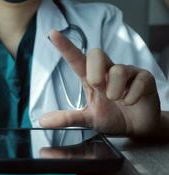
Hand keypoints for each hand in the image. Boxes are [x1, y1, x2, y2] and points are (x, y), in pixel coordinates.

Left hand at [40, 30, 160, 135]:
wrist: (136, 129)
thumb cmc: (111, 118)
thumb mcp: (88, 119)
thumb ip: (68, 118)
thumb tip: (43, 121)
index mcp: (91, 78)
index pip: (76, 59)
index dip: (65, 46)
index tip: (53, 33)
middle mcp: (107, 71)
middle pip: (96, 53)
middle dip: (95, 70)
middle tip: (97, 86)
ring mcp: (126, 73)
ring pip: (118, 69)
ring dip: (115, 90)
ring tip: (118, 101)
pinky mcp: (144, 78)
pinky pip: (138, 81)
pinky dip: (131, 97)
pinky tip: (131, 103)